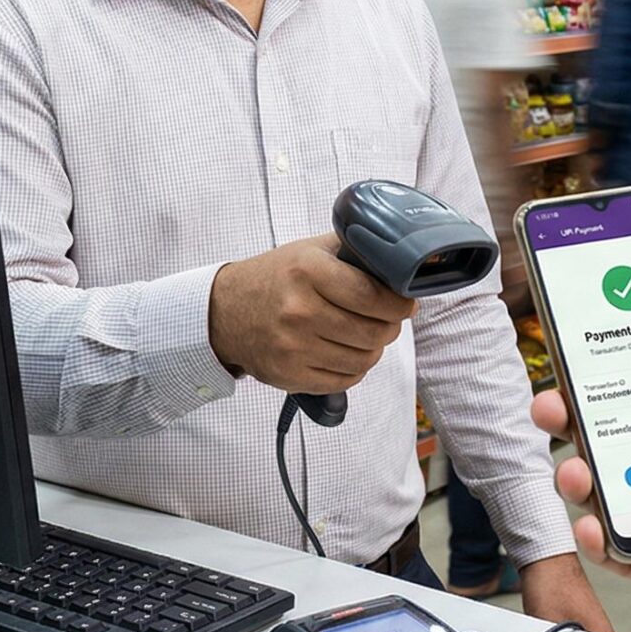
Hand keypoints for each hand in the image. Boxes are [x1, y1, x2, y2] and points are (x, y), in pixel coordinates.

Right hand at [208, 235, 415, 394]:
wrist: (225, 312)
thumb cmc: (275, 278)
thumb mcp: (309, 250)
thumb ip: (352, 250)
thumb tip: (400, 262)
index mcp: (307, 271)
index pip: (373, 296)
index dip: (399, 303)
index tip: (405, 302)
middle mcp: (299, 311)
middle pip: (373, 332)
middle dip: (390, 326)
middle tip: (388, 319)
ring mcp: (293, 348)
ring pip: (363, 359)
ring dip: (373, 349)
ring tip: (365, 335)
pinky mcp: (290, 376)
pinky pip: (344, 381)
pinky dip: (354, 368)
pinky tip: (345, 352)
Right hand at [533, 284, 630, 631]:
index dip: (620, 372)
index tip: (584, 351)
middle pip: (625, 438)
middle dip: (580, 420)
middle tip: (554, 406)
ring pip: (617, 493)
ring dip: (582, 477)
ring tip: (574, 467)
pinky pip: (629, 553)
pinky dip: (603, 540)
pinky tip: (594, 523)